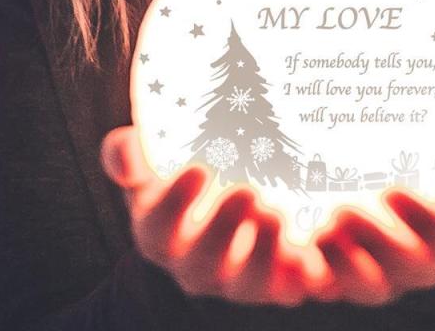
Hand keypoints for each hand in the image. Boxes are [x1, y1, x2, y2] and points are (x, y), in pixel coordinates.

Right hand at [100, 125, 315, 305]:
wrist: (223, 196)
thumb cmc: (180, 178)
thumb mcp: (151, 165)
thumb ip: (128, 155)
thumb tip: (122, 148)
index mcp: (159, 236)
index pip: (157, 230)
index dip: (175, 204)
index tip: (198, 168)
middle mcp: (194, 266)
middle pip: (204, 263)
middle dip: (224, 230)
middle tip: (247, 192)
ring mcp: (237, 279)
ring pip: (248, 284)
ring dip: (263, 255)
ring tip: (277, 215)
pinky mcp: (276, 282)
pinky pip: (289, 287)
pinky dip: (301, 275)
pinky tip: (313, 251)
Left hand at [312, 120, 434, 304]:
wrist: (406, 199)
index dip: (421, 217)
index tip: (392, 190)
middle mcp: (418, 262)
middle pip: (402, 266)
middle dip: (374, 242)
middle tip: (343, 212)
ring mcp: (377, 274)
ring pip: (362, 286)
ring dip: (340, 264)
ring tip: (320, 232)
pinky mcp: (339, 276)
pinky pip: (325, 288)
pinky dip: (305, 277)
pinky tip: (289, 251)